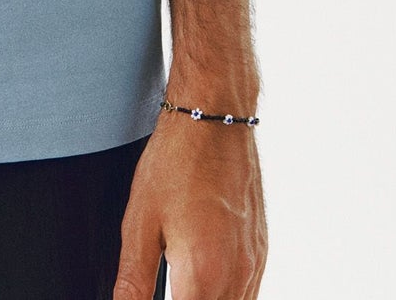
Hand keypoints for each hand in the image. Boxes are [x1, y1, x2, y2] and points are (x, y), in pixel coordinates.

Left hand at [113, 111, 266, 298]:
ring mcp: (255, 262)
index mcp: (204, 274)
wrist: (215, 114)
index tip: (157, 294)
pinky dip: (228, 298)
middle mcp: (237, 274)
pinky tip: (204, 286)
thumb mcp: (140, 222)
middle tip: (166, 287)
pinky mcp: (261, 249)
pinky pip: (249, 294)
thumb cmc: (176, 160)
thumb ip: (133, 282)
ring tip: (180, 286)